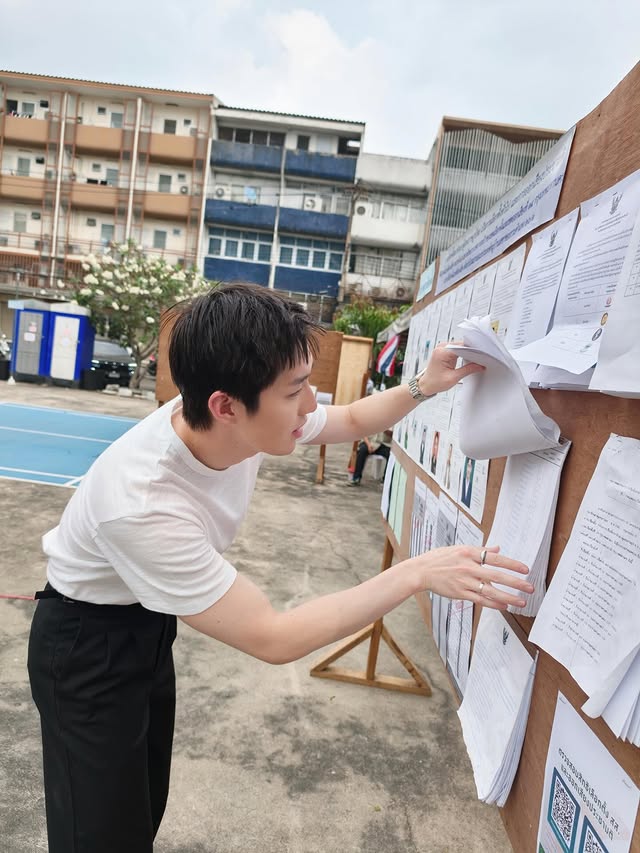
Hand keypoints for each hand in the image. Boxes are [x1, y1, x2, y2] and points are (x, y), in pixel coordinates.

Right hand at [413, 545, 532, 610]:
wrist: (422, 570)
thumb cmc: (440, 558)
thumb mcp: (459, 548)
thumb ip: (479, 550)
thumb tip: (497, 549)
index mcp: (469, 553)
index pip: (495, 558)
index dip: (512, 564)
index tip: (525, 569)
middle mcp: (468, 567)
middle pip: (496, 575)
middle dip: (515, 582)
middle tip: (530, 588)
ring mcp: (464, 581)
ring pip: (490, 591)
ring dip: (508, 597)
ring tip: (521, 602)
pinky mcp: (460, 593)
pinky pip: (480, 600)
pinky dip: (493, 604)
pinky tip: (504, 606)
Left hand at [418, 341, 483, 396]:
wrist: (425, 385)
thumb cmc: (435, 382)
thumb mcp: (454, 378)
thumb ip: (468, 370)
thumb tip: (480, 366)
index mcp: (442, 352)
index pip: (462, 346)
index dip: (474, 350)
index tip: (482, 355)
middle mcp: (441, 348)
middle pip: (461, 345)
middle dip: (472, 351)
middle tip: (482, 358)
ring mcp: (442, 348)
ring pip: (460, 346)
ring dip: (468, 352)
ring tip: (476, 360)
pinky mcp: (443, 351)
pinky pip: (456, 349)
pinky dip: (463, 353)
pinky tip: (469, 359)